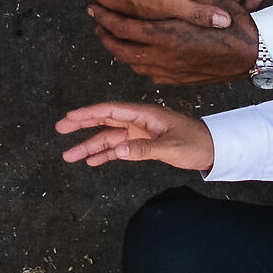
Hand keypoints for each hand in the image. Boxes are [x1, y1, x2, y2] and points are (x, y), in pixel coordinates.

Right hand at [55, 101, 214, 170]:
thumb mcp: (170, 147)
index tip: (70, 117)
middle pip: (104, 121)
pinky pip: (119, 149)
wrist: (213, 149)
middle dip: (82, 125)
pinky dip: (105, 155)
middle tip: (60, 128)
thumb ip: (143, 149)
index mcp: (144, 115)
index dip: (89, 113)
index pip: (111, 111)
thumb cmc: (195, 143)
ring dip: (89, 146)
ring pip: (109, 138)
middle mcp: (138, 122)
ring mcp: (139, 133)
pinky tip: (91, 161)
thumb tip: (118, 150)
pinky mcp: (142, 144)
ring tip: (69, 156)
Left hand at [86, 0, 264, 84]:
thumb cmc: (232, 27)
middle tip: (98, 28)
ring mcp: (171, 71)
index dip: (105, 19)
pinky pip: (150, 74)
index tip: (95, 11)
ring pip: (134, 64)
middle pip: (122, 50)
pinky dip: (139, 65)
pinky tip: (140, 61)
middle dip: (107, 38)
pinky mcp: (180, 80)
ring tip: (113, 41)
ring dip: (120, 52)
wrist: (250, 56)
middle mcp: (163, 56)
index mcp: (164, 35)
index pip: (122, 30)